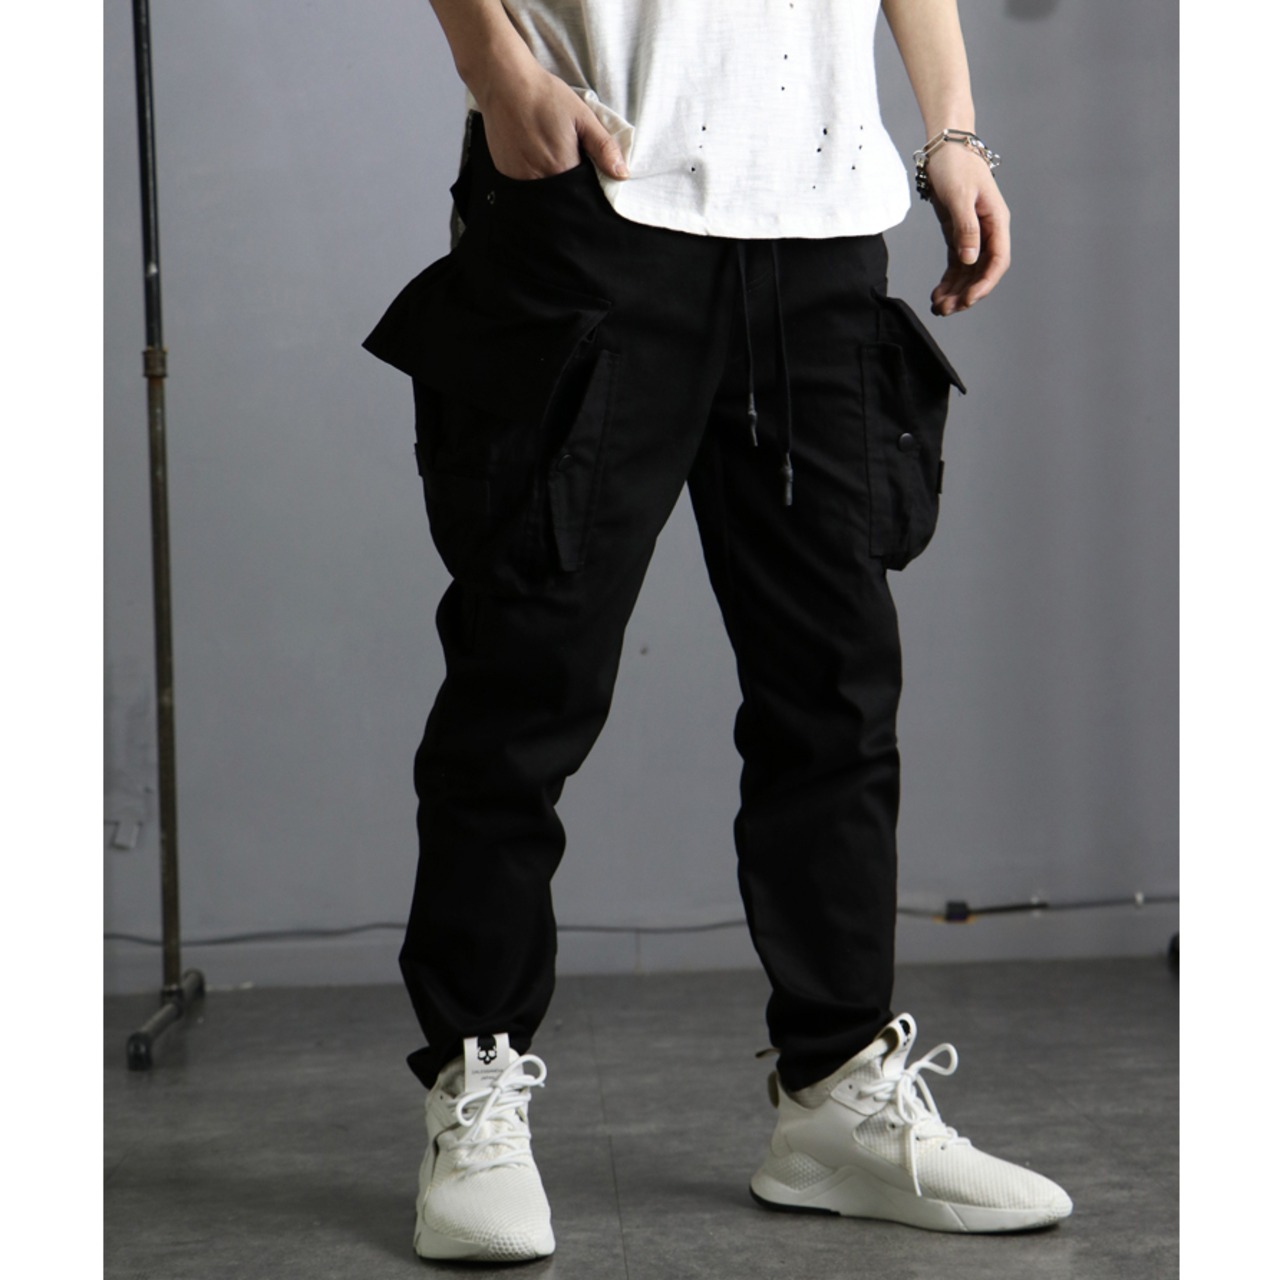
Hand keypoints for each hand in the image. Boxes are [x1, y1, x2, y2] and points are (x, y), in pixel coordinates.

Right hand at [473, 61, 628, 181]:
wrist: (505, 82)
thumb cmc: (545, 96)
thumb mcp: (583, 116)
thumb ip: (604, 148)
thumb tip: (622, 174)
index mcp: (563, 167)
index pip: (582, 187)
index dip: (584, 174)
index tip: (580, 156)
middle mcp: (540, 178)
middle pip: (561, 190)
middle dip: (566, 175)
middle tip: (559, 145)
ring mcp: (520, 177)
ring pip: (542, 188)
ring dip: (547, 174)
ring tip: (544, 145)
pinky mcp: (506, 173)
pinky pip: (524, 182)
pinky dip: (530, 171)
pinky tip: (529, 149)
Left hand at [923, 143, 1009, 316]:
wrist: (945, 148)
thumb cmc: (955, 166)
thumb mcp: (959, 197)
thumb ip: (966, 229)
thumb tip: (970, 259)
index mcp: (996, 221)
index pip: (997, 260)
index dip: (984, 284)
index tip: (968, 300)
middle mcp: (989, 231)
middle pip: (982, 271)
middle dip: (966, 293)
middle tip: (946, 310)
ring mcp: (974, 234)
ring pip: (968, 272)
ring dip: (955, 291)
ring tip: (938, 308)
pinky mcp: (959, 234)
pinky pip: (957, 264)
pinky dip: (948, 281)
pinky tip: (937, 294)